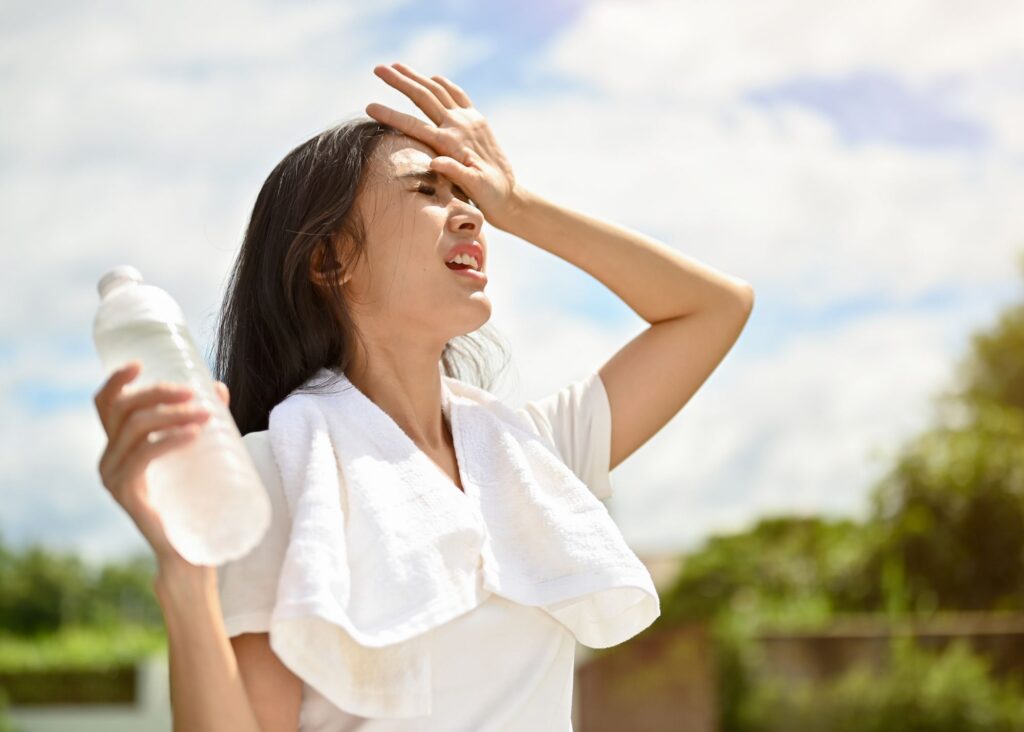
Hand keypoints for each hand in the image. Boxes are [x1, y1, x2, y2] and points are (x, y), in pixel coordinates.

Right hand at [94, 361, 229, 566]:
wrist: (189, 552)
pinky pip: (144, 456)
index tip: (141, 363)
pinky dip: (170, 439)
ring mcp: (113, 476)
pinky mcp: (126, 493)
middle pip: (124, 410)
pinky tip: (193, 433)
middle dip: (159, 393)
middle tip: (195, 393)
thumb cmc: (193, 500)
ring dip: (172, 414)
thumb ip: (201, 421)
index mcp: (118, 447)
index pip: (106, 405)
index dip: (117, 380)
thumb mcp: (194, 454)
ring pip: (136, 428)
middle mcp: (108, 459)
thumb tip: (218, 388)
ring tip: (206, 414)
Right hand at [365, 62, 524, 231]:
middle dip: (399, 81)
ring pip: (437, 90)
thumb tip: (435, 162)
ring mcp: (469, 119)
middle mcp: (459, 125)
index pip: (414, 125)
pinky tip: (433, 77)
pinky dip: (443, 83)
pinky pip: (457, 94)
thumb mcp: (474, 188)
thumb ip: (455, 172)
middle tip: (377, 68)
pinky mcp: (477, 120)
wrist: (509, 194)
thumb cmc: (488, 195)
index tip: (369, 106)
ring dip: (416, 76)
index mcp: (452, 143)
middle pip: (423, 96)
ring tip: (396, 66)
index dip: (390, 115)